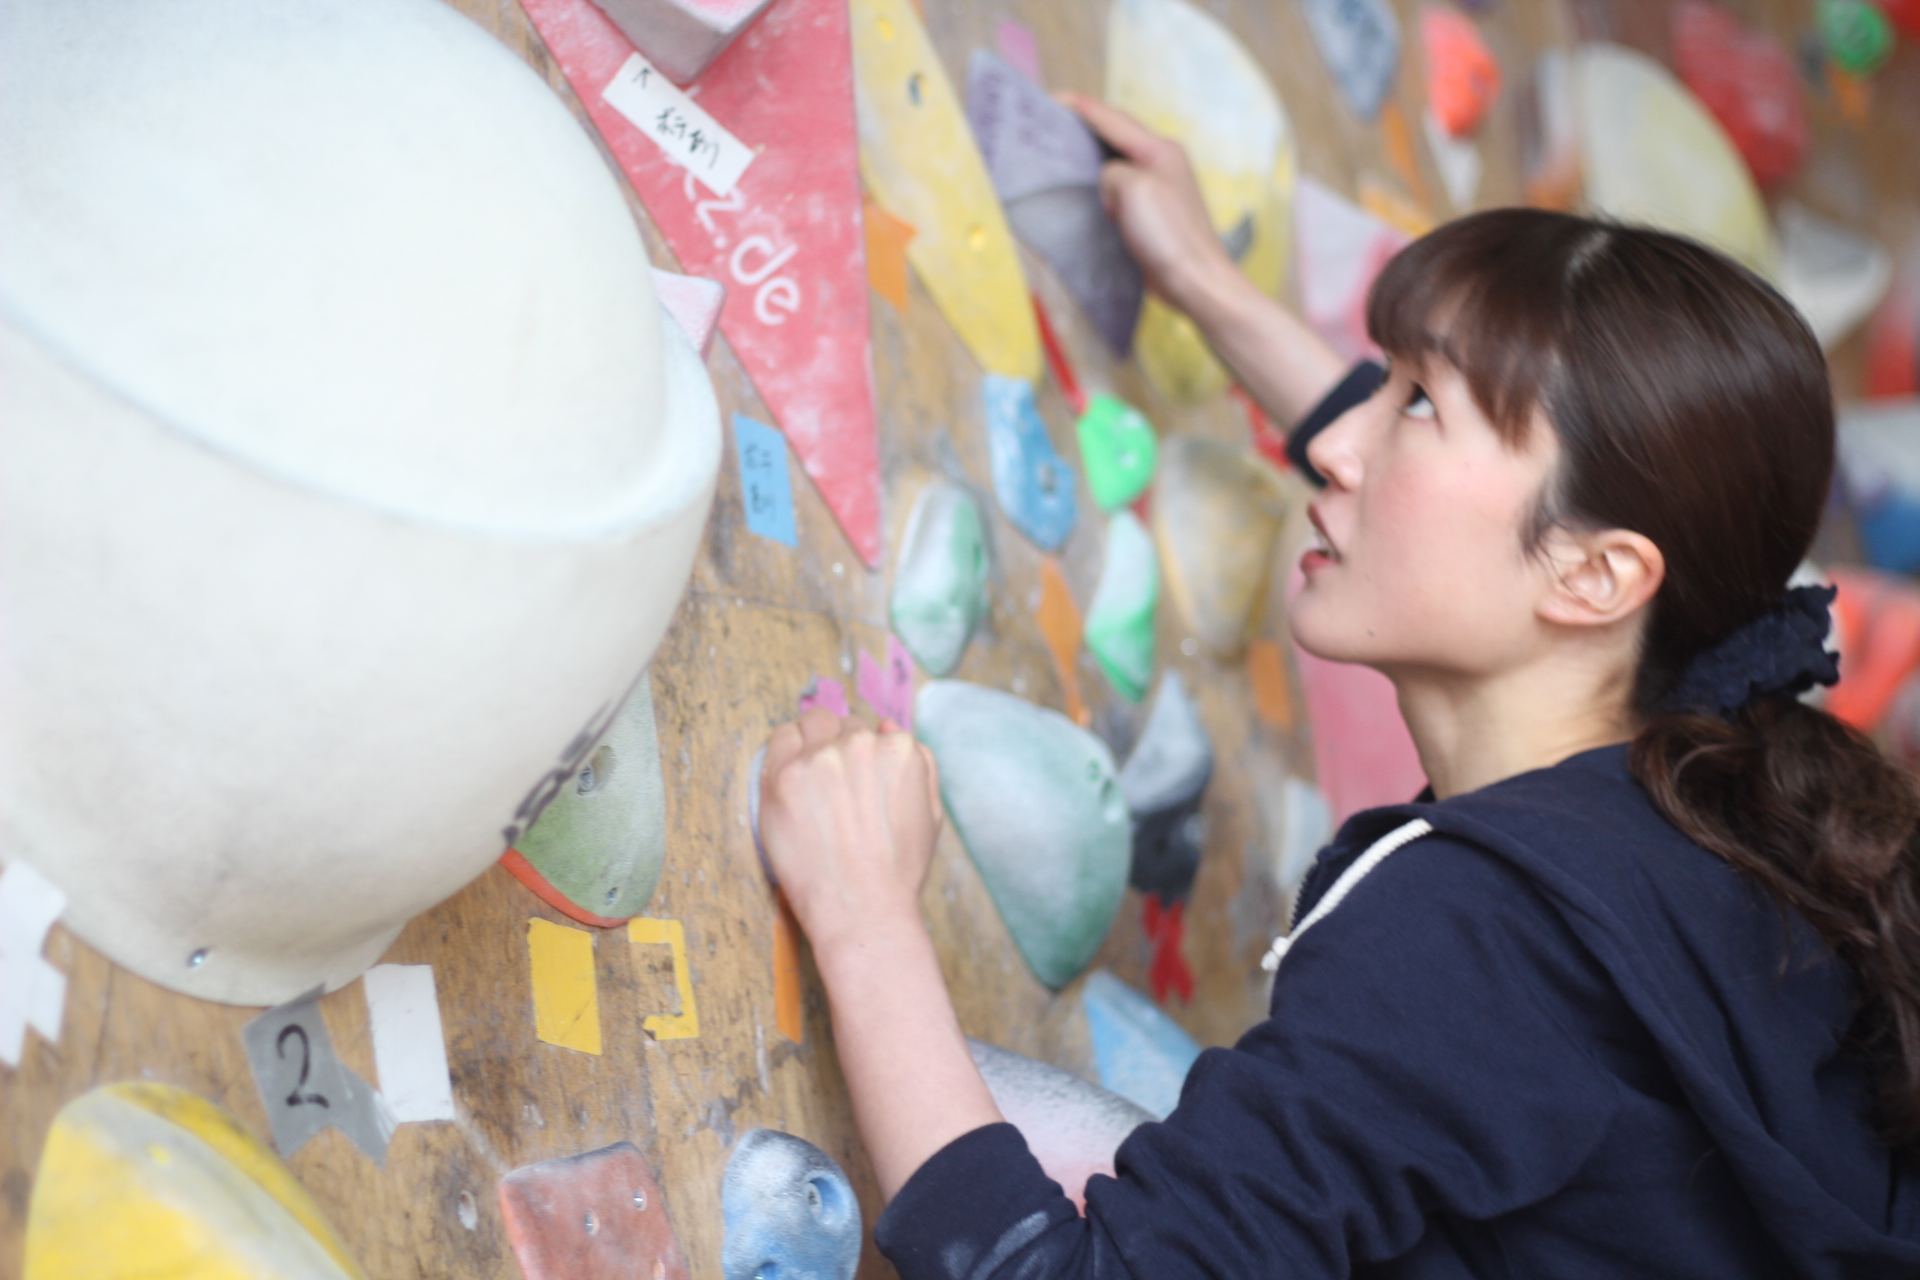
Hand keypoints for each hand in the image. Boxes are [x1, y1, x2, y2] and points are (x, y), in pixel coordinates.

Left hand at [758, 708, 944, 964]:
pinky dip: (783, 754)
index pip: (870, 730)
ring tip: (809, 785)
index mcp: (900, 750)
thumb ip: (920, 763)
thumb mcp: (930, 814)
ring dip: (808, 744)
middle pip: (839, 724)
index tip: (850, 786)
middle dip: (834, 748)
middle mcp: (862, 744)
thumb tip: (888, 724)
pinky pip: (779, 740)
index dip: (858, 758)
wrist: (863, 911)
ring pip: (809, 725)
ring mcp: (820, 758)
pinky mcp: (785, 775)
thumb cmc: (896, 871)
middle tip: (829, 790)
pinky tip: (790, 785)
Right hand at [1061, 92, 1236, 313]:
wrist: (1195, 281)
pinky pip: (1121, 191)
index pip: (1113, 119)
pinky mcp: (1154, 214)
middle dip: (1086, 129)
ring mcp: (1160, 189)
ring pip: (1117, 164)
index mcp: (1160, 150)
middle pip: (1116, 137)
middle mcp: (1163, 163)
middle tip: (1053, 125)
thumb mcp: (1133, 189)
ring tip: (1064, 156)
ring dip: (1092, 159)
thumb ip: (1112, 172)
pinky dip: (1102, 187)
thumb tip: (1109, 184)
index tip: (1053, 99)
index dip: (1081, 108)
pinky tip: (1088, 194)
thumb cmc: (1169, 235)